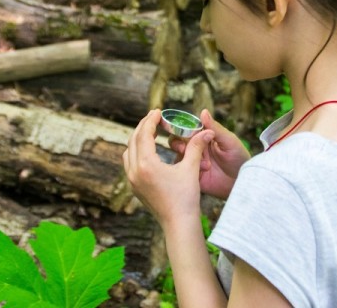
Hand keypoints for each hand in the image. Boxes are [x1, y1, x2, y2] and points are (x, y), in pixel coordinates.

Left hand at [123, 110, 214, 225]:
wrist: (178, 224)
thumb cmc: (185, 197)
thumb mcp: (191, 169)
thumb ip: (196, 147)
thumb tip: (207, 131)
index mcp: (146, 164)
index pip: (144, 134)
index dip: (151, 120)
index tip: (157, 111)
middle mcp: (134, 171)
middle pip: (133, 140)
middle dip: (143, 126)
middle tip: (154, 116)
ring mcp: (132, 180)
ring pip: (128, 151)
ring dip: (137, 138)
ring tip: (150, 130)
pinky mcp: (134, 187)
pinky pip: (129, 162)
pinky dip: (136, 151)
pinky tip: (147, 149)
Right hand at [169, 109, 249, 198]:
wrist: (242, 181)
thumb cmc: (239, 158)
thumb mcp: (229, 141)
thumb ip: (215, 128)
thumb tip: (203, 111)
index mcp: (203, 136)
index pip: (187, 128)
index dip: (181, 128)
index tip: (182, 130)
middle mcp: (196, 148)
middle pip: (177, 141)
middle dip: (178, 143)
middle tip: (184, 148)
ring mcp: (193, 162)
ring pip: (179, 156)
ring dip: (186, 157)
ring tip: (204, 163)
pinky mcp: (193, 176)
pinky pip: (183, 172)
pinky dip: (189, 170)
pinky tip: (203, 171)